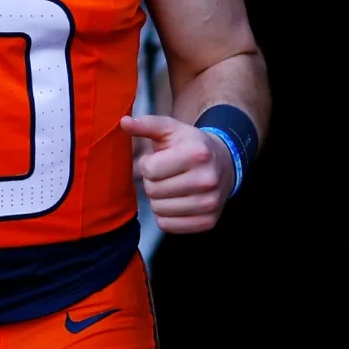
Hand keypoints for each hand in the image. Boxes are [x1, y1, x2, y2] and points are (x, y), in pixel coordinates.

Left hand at [121, 115, 232, 233]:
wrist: (224, 163)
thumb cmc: (190, 145)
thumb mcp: (171, 129)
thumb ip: (147, 125)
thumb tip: (124, 122)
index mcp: (197, 153)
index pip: (150, 170)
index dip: (147, 165)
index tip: (158, 160)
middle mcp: (207, 179)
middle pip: (153, 191)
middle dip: (152, 182)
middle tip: (165, 175)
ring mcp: (210, 203)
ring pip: (159, 210)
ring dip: (158, 200)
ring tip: (170, 187)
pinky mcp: (208, 221)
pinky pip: (169, 226)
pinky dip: (166, 216)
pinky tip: (175, 202)